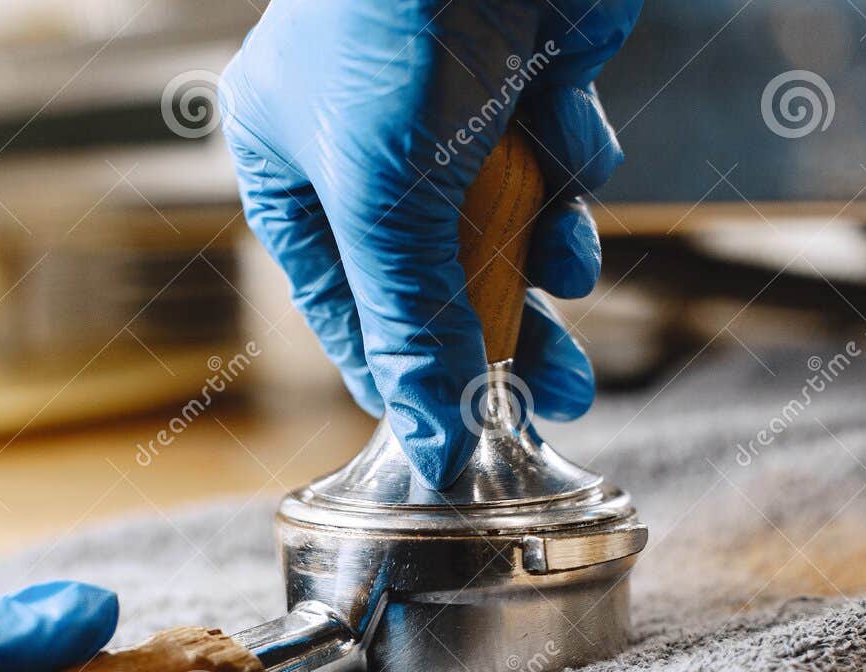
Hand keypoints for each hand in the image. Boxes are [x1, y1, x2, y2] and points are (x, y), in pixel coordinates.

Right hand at [219, 0, 642, 487]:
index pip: (341, 298)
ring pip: (504, 218)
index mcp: (289, 161)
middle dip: (496, 330)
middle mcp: (366, 135)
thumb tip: (431, 437)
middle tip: (550, 396)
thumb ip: (413, 326)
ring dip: (543, 251)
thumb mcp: (387, 203)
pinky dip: (573, 166)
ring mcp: (450, 99)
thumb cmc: (396, 23)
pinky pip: (555, 152)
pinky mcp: (527, 67)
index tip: (447, 429)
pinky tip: (575, 156)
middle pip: (434, 269)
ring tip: (572, 278)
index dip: (396, 368)